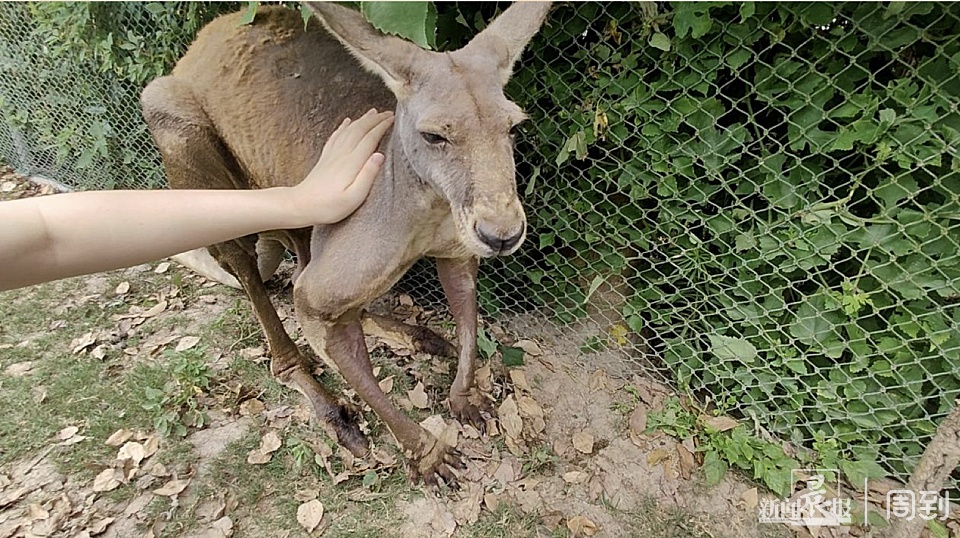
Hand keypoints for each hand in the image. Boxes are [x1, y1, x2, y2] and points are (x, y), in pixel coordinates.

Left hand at [291, 108, 394, 223]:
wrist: (301, 205)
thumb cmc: (329, 206)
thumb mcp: (354, 197)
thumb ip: (368, 176)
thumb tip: (380, 155)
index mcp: (352, 163)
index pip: (370, 138)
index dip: (382, 127)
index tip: (393, 118)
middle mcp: (342, 154)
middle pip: (360, 130)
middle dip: (375, 119)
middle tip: (388, 112)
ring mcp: (332, 154)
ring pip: (348, 130)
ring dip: (362, 119)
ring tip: (372, 112)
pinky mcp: (325, 158)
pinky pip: (336, 136)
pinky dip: (343, 127)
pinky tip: (347, 122)